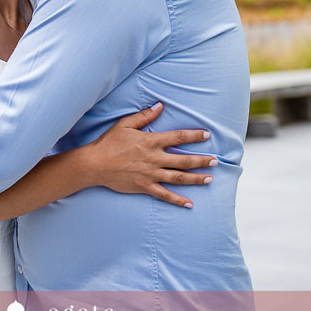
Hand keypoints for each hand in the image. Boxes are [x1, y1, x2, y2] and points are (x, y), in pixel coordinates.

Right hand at [85, 102, 217, 207]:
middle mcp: (154, 158)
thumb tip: (160, 106)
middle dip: (201, 161)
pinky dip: (177, 200)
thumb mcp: (125, 124)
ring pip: (178, 178)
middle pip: (183, 160)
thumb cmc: (109, 142)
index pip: (178, 137)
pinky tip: (189, 204)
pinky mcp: (145, 187)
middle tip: (215, 162)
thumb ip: (144, 115)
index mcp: (151, 141)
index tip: (206, 135)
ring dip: (195, 179)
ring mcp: (151, 174)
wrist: (95, 164)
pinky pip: (164, 195)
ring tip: (209, 179)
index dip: (194, 136)